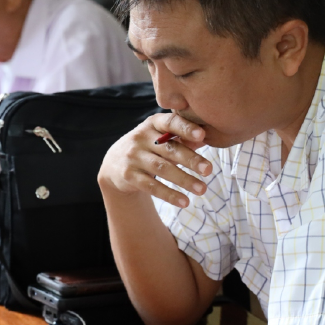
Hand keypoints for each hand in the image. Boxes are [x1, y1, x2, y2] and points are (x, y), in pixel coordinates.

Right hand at [98, 112, 212, 207]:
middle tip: (209, 170)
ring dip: (184, 180)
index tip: (202, 135)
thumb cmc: (148, 146)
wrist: (115, 162)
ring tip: (202, 190)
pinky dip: (169, 195)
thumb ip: (182, 137)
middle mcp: (140, 137)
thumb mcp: (161, 137)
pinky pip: (151, 186)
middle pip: (169, 149)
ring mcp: (133, 156)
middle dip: (191, 160)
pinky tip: (184, 202)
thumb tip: (207, 137)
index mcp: (153, 123)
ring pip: (162, 169)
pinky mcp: (129, 175)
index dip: (186, 128)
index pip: (170, 122)